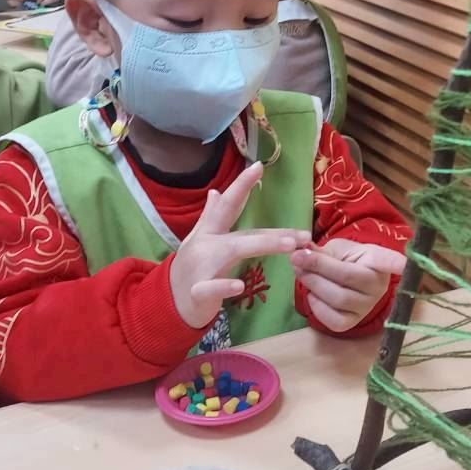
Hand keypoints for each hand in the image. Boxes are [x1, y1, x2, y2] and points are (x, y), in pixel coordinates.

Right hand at [169, 161, 312, 328]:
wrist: (167, 304)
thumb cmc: (189, 271)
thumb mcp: (197, 240)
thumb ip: (209, 217)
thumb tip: (215, 191)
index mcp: (208, 233)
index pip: (228, 205)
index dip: (241, 184)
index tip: (259, 165)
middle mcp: (206, 246)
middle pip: (243, 234)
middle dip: (272, 232)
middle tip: (303, 235)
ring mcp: (201, 268)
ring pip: (233, 252)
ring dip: (262, 246)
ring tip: (289, 246)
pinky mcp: (198, 293)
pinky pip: (212, 288)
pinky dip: (224, 287)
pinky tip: (239, 286)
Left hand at [290, 238, 405, 333]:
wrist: (349, 277)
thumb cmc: (347, 258)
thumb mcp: (338, 248)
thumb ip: (322, 251)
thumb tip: (302, 251)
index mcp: (378, 260)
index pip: (390, 261)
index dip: (397, 264)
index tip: (405, 264)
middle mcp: (378, 286)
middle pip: (347, 277)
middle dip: (317, 267)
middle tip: (297, 257)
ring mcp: (367, 307)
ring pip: (337, 298)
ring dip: (312, 284)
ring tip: (300, 272)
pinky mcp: (353, 322)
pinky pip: (333, 319)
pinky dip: (316, 306)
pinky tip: (313, 295)